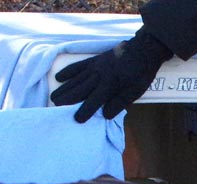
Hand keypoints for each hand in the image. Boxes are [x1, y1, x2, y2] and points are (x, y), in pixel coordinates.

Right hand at [50, 28, 173, 121]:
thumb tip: (105, 114)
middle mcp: (99, 76)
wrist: (142, 50)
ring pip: (76, 79)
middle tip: (56, 107)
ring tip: (54, 97)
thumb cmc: (140, 73)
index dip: (85, 111)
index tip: (77, 120)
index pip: (94, 101)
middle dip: (67, 100)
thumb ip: (119, 103)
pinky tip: (58, 77)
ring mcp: (95, 67)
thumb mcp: (135, 92)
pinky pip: (78, 66)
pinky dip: (68, 72)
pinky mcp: (94, 60)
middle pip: (79, 90)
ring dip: (64, 89)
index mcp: (110, 85)